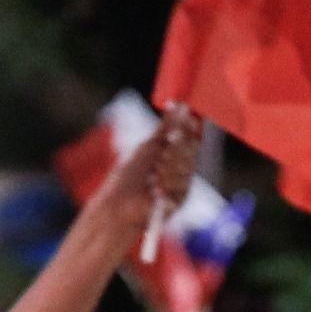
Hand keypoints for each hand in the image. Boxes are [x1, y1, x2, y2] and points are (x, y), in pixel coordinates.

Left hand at [75, 105, 200, 250]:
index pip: (189, 135)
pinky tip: (156, 190)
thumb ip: (164, 129)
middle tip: (160, 158)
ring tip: (153, 176)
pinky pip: (184, 184)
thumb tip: (174, 105)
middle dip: (176, 151)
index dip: (190, 127)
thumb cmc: (127, 178)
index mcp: (170, 153)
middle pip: (191, 149)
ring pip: (188, 166)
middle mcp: (178, 167)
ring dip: (169, 169)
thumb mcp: (146, 148)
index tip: (189, 118)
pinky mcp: (181, 198)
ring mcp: (181, 182)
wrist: (119, 206)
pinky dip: (168, 184)